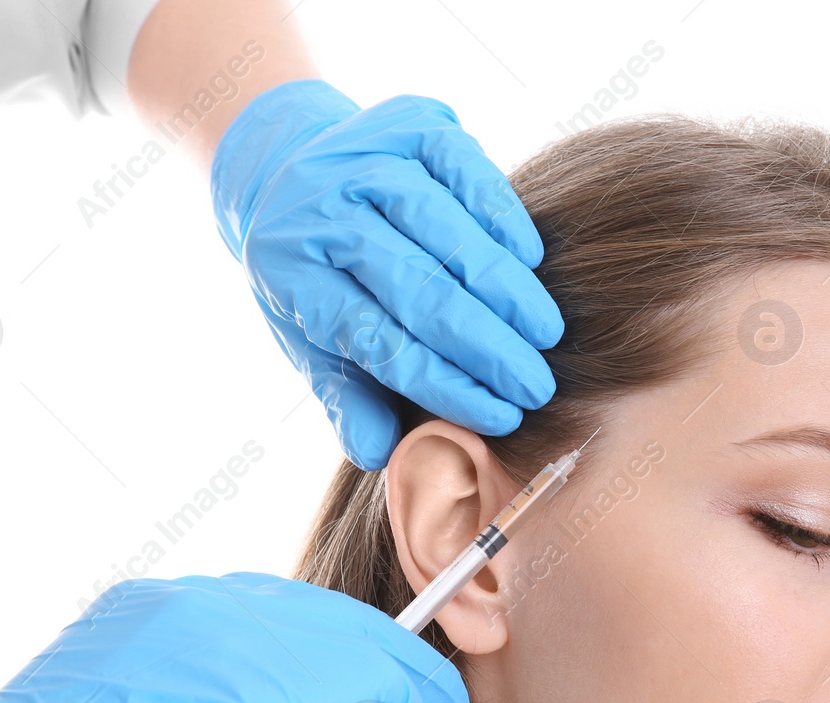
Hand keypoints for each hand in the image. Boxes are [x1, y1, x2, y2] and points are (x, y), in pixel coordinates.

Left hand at [211, 79, 563, 470]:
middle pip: (420, 290)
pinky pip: (471, 172)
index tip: (500, 417)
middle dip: (487, 347)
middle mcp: (321, 208)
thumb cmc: (311, 271)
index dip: (445, 384)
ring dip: (506, 292)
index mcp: (291, 273)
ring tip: (545, 336)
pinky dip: (504, 220)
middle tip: (536, 387)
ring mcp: (366, 156)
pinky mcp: (412, 120)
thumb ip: (345, 396)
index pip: (381, 341)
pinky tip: (530, 264)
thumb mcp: (306, 336)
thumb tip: (381, 454)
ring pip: (450, 233)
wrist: (284, 161)